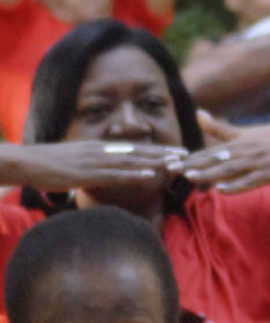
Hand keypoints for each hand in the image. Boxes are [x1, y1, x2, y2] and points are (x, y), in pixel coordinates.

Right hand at [18, 141, 186, 191]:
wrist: (27, 163)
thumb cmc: (51, 165)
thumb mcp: (79, 162)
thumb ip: (96, 165)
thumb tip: (109, 172)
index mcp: (101, 148)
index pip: (134, 147)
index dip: (157, 149)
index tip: (176, 151)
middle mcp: (102, 151)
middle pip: (139, 151)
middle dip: (164, 152)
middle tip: (188, 153)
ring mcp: (96, 162)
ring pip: (133, 161)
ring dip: (156, 162)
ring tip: (177, 163)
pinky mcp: (89, 173)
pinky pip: (116, 174)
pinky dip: (135, 174)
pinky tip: (150, 175)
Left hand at [169, 113, 269, 193]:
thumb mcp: (245, 132)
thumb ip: (220, 128)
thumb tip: (197, 113)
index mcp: (236, 143)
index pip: (208, 151)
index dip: (188, 157)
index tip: (169, 161)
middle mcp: (244, 151)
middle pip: (214, 160)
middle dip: (192, 165)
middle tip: (170, 169)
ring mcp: (257, 163)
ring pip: (229, 169)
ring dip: (209, 173)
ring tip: (191, 177)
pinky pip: (250, 181)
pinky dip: (236, 185)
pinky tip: (223, 189)